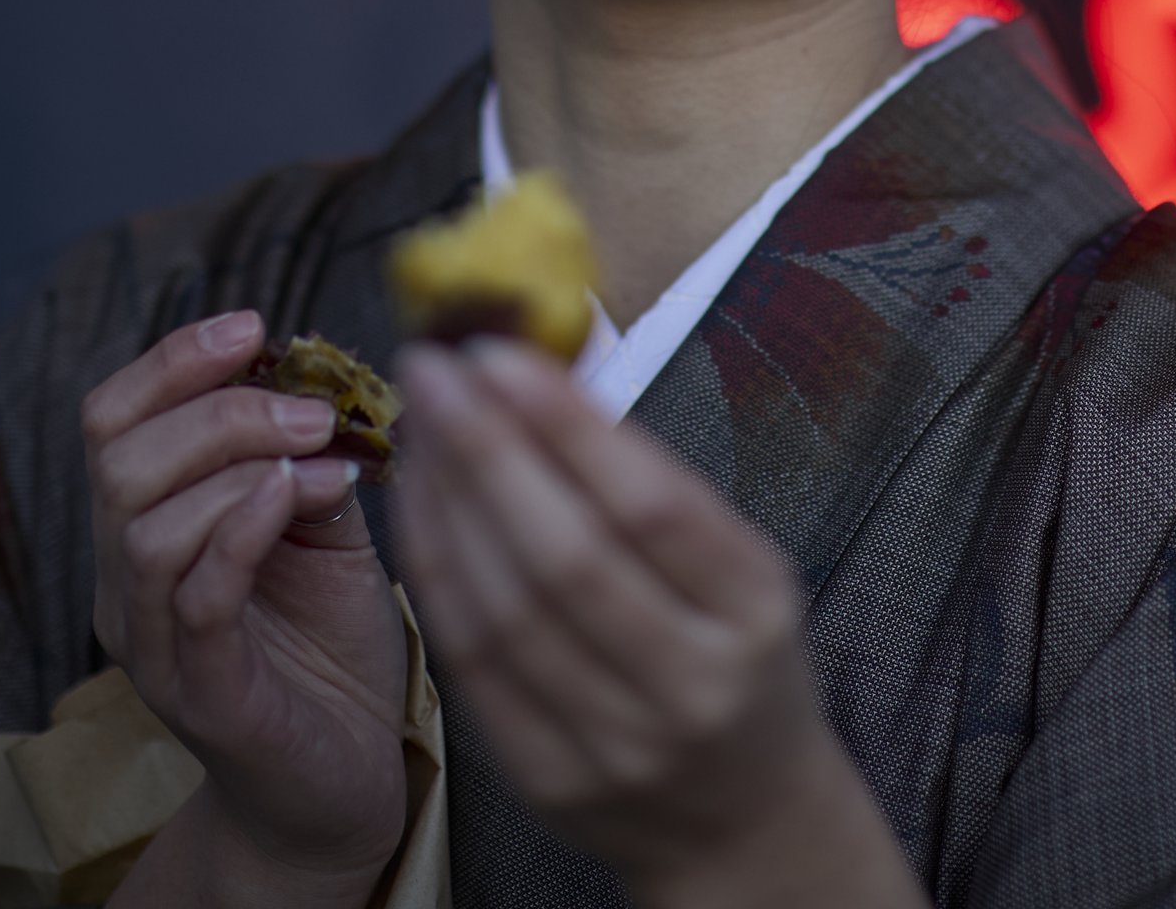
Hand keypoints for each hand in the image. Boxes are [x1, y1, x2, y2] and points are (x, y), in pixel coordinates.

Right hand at [84, 311, 406, 900]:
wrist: (338, 781)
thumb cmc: (328, 651)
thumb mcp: (327, 531)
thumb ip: (311, 460)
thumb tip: (330, 382)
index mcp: (147, 530)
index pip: (111, 421)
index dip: (172, 361)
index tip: (254, 325)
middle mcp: (128, 585)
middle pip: (120, 460)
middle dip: (219, 407)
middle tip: (313, 407)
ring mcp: (158, 641)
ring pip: (145, 524)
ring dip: (238, 463)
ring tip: (322, 453)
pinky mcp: (203, 692)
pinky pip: (196, 598)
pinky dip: (241, 529)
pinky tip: (297, 495)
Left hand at [393, 339, 925, 907]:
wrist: (746, 820)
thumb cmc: (743, 659)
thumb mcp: (744, 568)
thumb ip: (658, 488)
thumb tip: (551, 380)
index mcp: (754, 612)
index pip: (649, 506)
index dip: (565, 426)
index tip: (500, 355)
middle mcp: (689, 684)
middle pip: (564, 558)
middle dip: (487, 451)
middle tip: (435, 371)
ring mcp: (615, 743)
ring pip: (503, 612)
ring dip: (447, 505)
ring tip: (421, 425)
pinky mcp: (548, 780)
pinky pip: (471, 664)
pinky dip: (436, 574)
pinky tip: (421, 506)